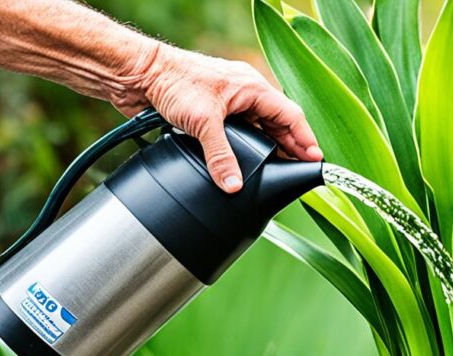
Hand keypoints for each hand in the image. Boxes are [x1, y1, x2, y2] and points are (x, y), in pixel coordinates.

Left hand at [113, 43, 322, 192]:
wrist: (137, 73)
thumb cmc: (172, 81)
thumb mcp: (203, 123)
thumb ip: (221, 157)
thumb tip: (234, 185)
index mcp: (252, 87)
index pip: (290, 115)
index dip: (305, 138)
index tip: (315, 159)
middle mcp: (244, 94)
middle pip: (277, 123)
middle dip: (290, 146)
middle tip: (299, 170)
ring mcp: (228, 103)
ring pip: (258, 128)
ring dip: (268, 147)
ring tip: (277, 170)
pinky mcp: (211, 112)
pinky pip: (238, 132)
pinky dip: (246, 147)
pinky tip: (247, 161)